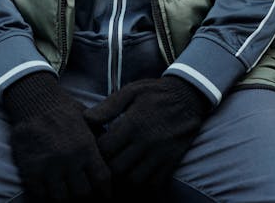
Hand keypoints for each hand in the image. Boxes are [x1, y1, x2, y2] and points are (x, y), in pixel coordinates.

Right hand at [0, 71, 111, 201]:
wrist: (34, 101)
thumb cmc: (64, 110)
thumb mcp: (89, 121)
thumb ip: (100, 141)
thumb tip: (113, 157)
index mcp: (86, 147)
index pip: (102, 180)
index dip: (105, 192)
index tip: (104, 196)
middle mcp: (69, 159)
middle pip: (83, 194)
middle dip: (86, 198)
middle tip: (84, 196)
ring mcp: (49, 165)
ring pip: (62, 199)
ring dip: (65, 199)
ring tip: (67, 195)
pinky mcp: (31, 169)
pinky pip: (40, 195)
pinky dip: (46, 196)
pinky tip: (50, 191)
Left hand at [83, 76, 212, 189]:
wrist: (189, 96)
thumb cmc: (155, 92)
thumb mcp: (131, 91)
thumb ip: (108, 107)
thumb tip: (86, 119)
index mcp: (133, 123)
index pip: (105, 149)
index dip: (96, 150)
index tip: (96, 146)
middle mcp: (146, 141)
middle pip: (117, 168)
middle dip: (108, 166)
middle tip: (106, 159)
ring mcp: (160, 154)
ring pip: (134, 179)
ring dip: (124, 176)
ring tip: (120, 166)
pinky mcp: (171, 161)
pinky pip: (154, 182)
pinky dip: (143, 182)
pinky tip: (137, 171)